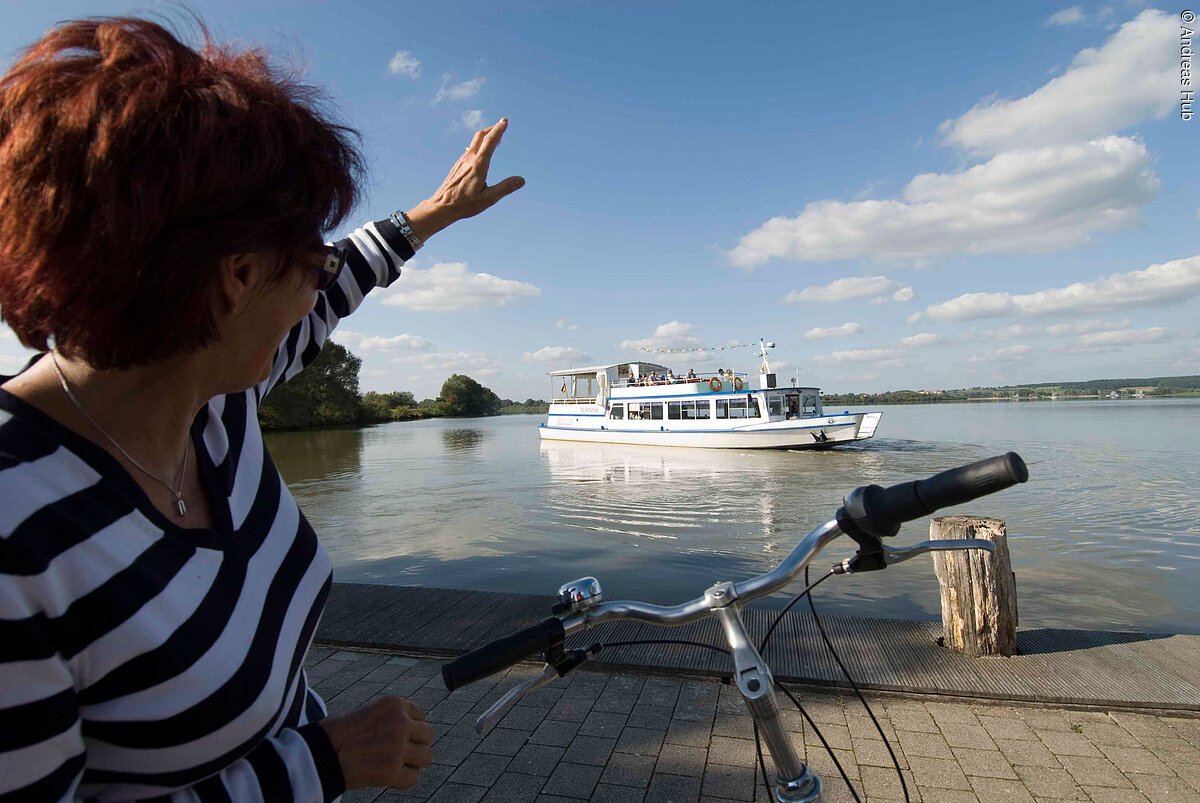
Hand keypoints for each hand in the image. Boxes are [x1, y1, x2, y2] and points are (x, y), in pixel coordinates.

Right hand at [319, 696, 433, 789]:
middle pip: (428, 735)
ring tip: (396, 765)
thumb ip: (391, 718)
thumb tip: (411, 729)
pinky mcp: (392, 771)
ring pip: (426, 757)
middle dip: (416, 744)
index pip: (421, 714)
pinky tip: (389, 777)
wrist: (318, 752)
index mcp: (395, 704)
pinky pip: (413, 778)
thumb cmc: (337, 733)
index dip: (411, 727)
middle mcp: (401, 723)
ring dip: (413, 763)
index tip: (399, 735)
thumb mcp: (368, 711)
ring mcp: (398, 747)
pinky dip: (403, 780)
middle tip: (400, 752)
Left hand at [403, 117, 524, 241]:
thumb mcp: (488, 199)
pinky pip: (470, 149)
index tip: (504, 121)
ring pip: (475, 141)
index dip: (498, 130)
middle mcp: (469, 159)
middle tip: (502, 124)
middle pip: (481, 136)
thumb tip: (521, 180)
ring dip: (486, 135)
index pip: (490, 142)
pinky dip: (479, 144)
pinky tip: (482, 150)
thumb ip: (505, 188)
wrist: (441, 207)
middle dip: (492, 128)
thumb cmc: (464, 205)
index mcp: (478, 166)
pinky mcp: (458, 165)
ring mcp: (462, 161)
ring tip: (495, 136)